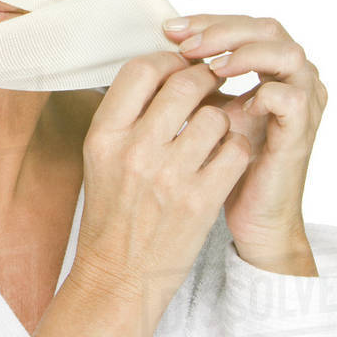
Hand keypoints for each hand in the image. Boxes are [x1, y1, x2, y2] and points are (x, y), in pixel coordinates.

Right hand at [75, 51, 252, 303]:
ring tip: (214, 132)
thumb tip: (160, 70)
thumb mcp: (99, 157)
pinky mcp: (202, 200)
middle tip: (211, 86)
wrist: (118, 275)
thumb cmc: (111, 213)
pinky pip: (236, 150)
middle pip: (185, 84)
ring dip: (223, 118)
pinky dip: (237, 148)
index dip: (168, 60)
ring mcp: (170, 176)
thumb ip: (125, 115)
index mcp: (104, 135)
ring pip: (217, 116)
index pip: (141, 69)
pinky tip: (225, 158)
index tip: (179, 67)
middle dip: (205, 79)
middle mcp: (135, 151)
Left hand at [162, 15, 326, 271]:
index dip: (206, 21)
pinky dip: (260, 92)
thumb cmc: (223, 167)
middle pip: (265, 27)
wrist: (251, 218)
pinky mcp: (301, 132)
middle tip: (185, 43)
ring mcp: (303, 102)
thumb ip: (193, 83)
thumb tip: (156, 51)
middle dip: (220, 30)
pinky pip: (290, 96)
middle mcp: (293, 78)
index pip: (242, 24)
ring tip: (208, 64)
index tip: (169, 29)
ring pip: (285, 51)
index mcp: (270, 68)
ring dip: (242, 52)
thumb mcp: (204, 115)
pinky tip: (232, 101)